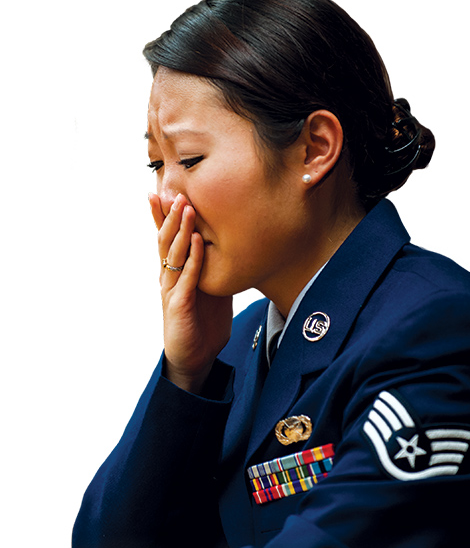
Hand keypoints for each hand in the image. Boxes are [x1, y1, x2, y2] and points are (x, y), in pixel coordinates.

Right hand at [149, 193, 232, 392]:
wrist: (194, 357)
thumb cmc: (201, 321)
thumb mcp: (208, 288)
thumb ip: (211, 267)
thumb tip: (226, 245)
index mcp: (175, 271)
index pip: (167, 239)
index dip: (164, 216)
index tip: (164, 190)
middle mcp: (169, 277)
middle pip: (166, 240)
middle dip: (171, 215)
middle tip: (176, 190)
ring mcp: (172, 290)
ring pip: (173, 254)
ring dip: (180, 229)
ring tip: (186, 207)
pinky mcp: (179, 306)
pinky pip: (187, 278)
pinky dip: (192, 259)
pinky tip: (196, 242)